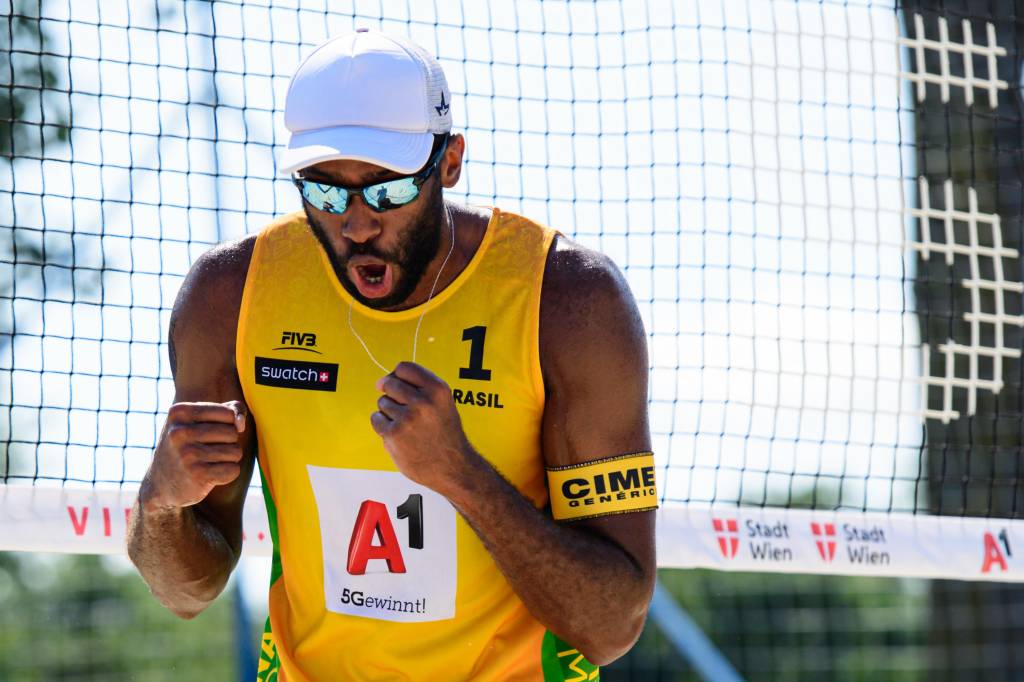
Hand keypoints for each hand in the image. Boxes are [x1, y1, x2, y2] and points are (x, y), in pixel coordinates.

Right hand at [141, 400, 246, 510]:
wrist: (161, 484)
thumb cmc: (188, 445)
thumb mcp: (199, 421)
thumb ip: (230, 411)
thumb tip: (241, 424)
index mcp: (179, 412)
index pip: (228, 413)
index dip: (229, 424)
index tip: (211, 432)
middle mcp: (180, 432)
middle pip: (233, 432)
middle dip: (229, 443)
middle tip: (208, 450)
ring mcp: (187, 454)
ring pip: (236, 452)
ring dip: (228, 459)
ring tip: (209, 462)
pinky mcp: (197, 475)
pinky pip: (233, 470)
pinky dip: (227, 474)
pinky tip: (210, 475)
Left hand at [371, 362, 473, 494]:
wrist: (452, 467)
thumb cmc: (445, 434)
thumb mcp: (443, 403)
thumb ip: (421, 388)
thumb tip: (387, 379)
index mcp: (437, 389)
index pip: (405, 367)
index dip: (397, 374)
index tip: (394, 382)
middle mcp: (423, 401)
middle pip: (390, 383)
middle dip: (390, 392)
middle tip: (400, 407)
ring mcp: (407, 418)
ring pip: (382, 402)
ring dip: (389, 412)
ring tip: (406, 425)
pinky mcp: (394, 434)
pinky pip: (376, 419)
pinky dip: (382, 426)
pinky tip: (397, 434)